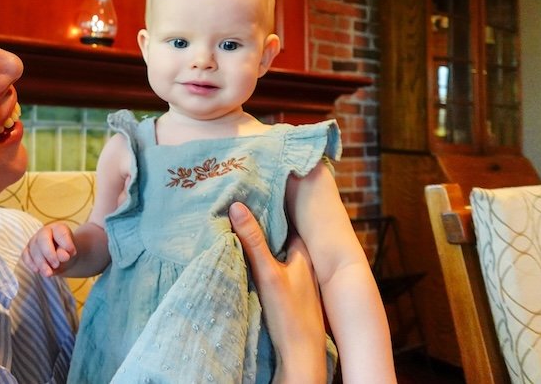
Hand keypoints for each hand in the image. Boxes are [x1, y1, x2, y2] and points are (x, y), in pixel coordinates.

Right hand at [21, 222, 76, 276]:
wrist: (62, 257)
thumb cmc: (67, 252)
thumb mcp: (71, 252)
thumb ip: (67, 252)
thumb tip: (63, 256)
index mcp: (58, 228)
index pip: (59, 232)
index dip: (65, 243)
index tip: (72, 253)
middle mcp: (44, 232)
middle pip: (42, 240)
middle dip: (49, 253)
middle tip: (56, 265)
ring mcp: (34, 240)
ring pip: (34, 249)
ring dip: (40, 263)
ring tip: (48, 273)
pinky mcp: (28, 250)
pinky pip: (25, 255)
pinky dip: (30, 263)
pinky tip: (37, 270)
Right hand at [229, 202, 326, 383]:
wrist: (302, 353)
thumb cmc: (290, 314)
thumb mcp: (267, 273)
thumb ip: (252, 240)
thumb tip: (236, 206)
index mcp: (303, 251)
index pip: (286, 217)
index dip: (269, 202)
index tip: (252, 186)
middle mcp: (304, 260)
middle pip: (281, 231)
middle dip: (264, 218)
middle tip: (241, 197)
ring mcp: (299, 275)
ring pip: (278, 247)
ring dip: (263, 237)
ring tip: (240, 219)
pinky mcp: (292, 289)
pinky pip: (276, 261)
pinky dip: (265, 253)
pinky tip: (249, 252)